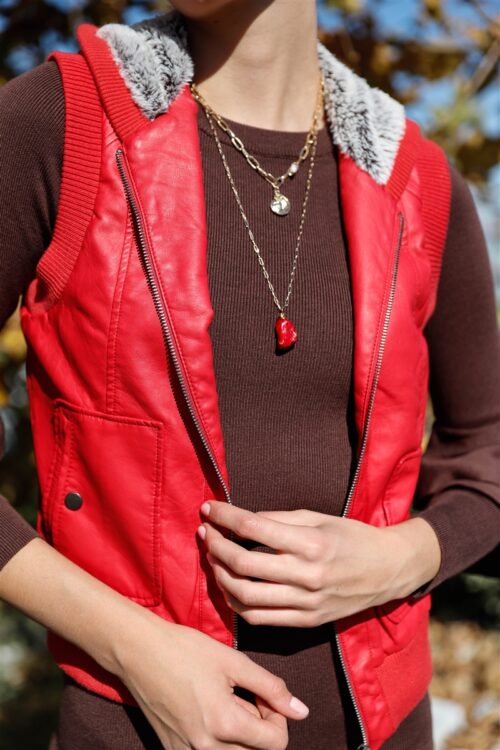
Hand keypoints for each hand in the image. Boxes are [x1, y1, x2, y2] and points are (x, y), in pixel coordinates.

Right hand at [116, 612, 308, 749]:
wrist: (138, 651)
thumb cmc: (185, 650)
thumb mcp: (233, 661)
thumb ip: (270, 687)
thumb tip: (300, 710)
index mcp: (225, 724)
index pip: (276, 743)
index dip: (278, 716)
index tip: (262, 694)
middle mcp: (206, 748)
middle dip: (260, 727)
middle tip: (245, 696)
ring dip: (240, 736)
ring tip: (226, 703)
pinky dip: (218, 739)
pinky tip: (207, 711)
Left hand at [197, 502, 440, 627]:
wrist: (389, 571)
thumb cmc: (353, 537)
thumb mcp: (320, 518)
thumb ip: (279, 520)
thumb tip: (242, 519)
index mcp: (312, 543)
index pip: (254, 529)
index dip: (225, 516)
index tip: (209, 507)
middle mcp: (307, 576)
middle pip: (243, 565)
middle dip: (215, 546)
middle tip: (205, 532)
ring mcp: (306, 603)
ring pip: (245, 596)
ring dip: (220, 575)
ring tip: (212, 558)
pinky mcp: (306, 622)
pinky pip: (258, 618)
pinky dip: (235, 602)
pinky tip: (228, 585)